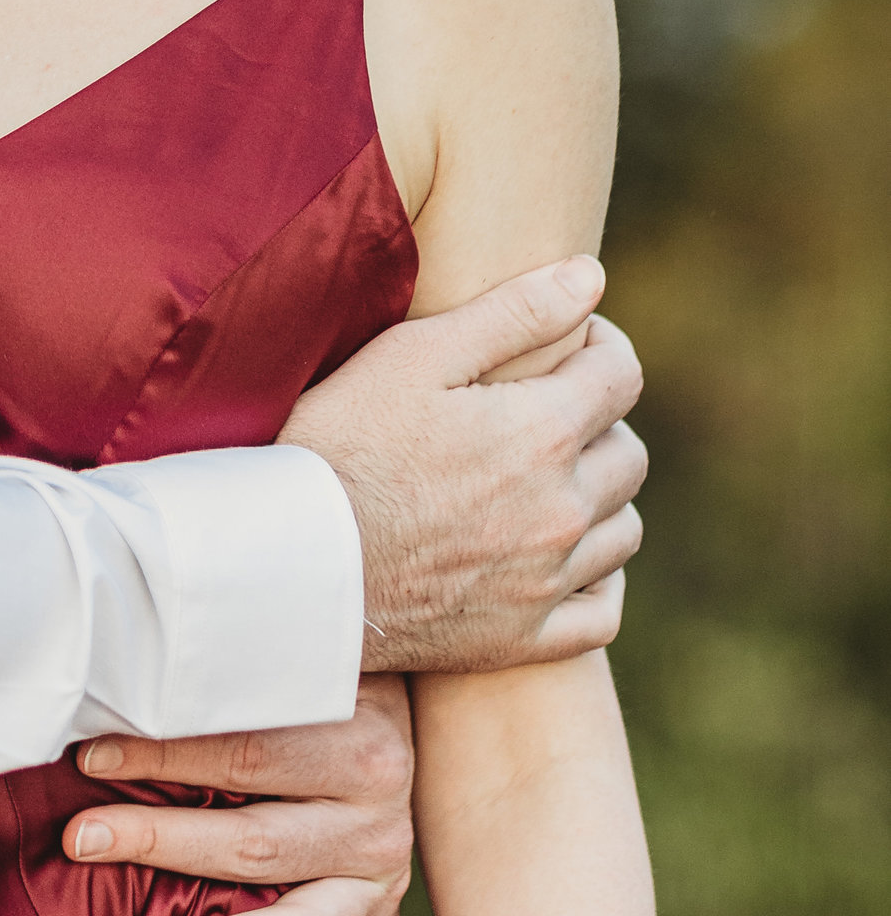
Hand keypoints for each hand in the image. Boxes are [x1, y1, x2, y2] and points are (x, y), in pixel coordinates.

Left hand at [63, 678, 412, 915]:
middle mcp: (376, 822)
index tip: (88, 757)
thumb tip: (122, 685)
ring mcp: (384, 882)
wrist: (412, 726)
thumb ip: (233, 685)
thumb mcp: (298, 674)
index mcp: (357, 749)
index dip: (163, 755)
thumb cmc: (327, 695)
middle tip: (81, 842)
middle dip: (161, 842)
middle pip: (257, 843)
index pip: (245, 754)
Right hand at [282, 260, 645, 672]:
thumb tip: (592, 277)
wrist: (287, 560)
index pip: (621, 375)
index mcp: (542, 432)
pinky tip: (560, 557)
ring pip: (623, 531)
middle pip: (630, 454)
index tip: (568, 341)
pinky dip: (596, 580)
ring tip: (547, 479)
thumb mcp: (414, 356)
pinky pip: (603, 610)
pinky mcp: (521, 638)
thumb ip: (513, 312)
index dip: (600, 345)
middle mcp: (562, 510)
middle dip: (599, 420)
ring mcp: (547, 582)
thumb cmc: (338, 442)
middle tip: (544, 409)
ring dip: (600, 497)